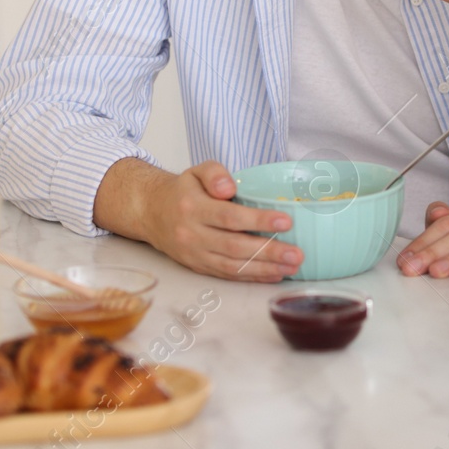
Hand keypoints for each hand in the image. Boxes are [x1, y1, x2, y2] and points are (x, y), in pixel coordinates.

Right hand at [141, 161, 302, 281]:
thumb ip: (215, 173)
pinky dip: (252, 277)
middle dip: (269, 252)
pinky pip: (227, 275)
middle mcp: (192, 234)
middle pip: (234, 246)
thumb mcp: (196, 171)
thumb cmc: (183, 191)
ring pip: (232, 266)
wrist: (152, 213)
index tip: (285, 222)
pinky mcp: (198, 267)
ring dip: (265, 269)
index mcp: (193, 208)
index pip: (229, 217)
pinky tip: (274, 274)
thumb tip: (229, 188)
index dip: (258, 220)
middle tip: (296, 254)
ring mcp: (195, 254)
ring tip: (291, 267)